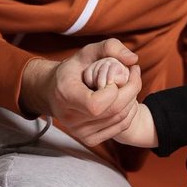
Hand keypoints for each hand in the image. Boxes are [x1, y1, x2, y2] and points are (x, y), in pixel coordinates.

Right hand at [21, 39, 141, 146]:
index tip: (115, 76)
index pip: (96, 104)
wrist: (52, 92)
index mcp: (65, 94)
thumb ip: (110, 47)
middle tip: (134, 73)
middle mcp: (70, 117)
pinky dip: (129, 111)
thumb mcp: (87, 52)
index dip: (113, 91)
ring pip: (120, 119)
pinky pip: (120, 127)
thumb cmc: (73, 70)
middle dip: (131, 90)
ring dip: (132, 99)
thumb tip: (133, 59)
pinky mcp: (89, 139)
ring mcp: (79, 131)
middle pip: (113, 111)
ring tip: (128, 84)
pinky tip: (124, 99)